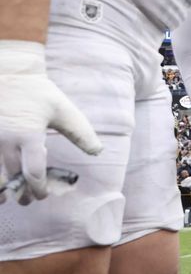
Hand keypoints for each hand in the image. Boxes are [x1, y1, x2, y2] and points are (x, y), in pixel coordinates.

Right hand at [0, 41, 101, 204]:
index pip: (33, 172)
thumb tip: (98, 151)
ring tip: (6, 198)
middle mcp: (5, 141)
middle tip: (28, 201)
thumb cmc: (38, 92)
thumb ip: (80, 133)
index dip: (39, 188)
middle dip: (21, 193)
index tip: (43, 195)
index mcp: (28, 135)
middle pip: (12, 177)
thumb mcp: (63, 110)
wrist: (8, 73)